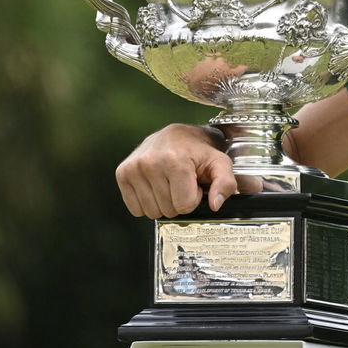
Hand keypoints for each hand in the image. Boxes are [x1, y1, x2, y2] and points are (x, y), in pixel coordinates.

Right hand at [115, 123, 243, 217]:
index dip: (194, 198)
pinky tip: (155, 185)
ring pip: (151, 212)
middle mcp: (150, 163)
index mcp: (175, 161)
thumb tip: (214, 205)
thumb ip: (226, 183)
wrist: (176, 135)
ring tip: (170, 182)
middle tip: (182, 182)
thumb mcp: (220, 163)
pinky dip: (147, 203)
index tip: (194, 183)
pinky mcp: (122, 173)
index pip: (184, 205)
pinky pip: (135, 209)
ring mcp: (133, 168)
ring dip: (163, 203)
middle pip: (168, 210)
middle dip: (179, 201)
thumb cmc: (199, 151)